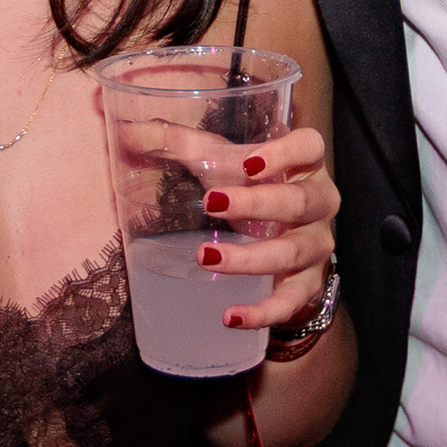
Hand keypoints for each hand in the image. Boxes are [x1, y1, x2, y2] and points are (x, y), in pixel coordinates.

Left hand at [185, 124, 337, 335]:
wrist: (283, 240)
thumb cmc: (251, 188)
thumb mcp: (222, 163)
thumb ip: (180, 144)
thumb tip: (128, 130)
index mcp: (301, 165)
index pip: (310, 146)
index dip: (286, 152)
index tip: (250, 162)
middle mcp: (318, 203)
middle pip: (300, 201)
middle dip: (257, 203)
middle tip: (212, 203)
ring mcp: (316, 246)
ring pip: (293, 252)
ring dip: (251, 258)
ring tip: (206, 258)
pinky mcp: (307, 284)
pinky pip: (290, 302)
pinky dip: (262, 312)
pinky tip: (231, 316)